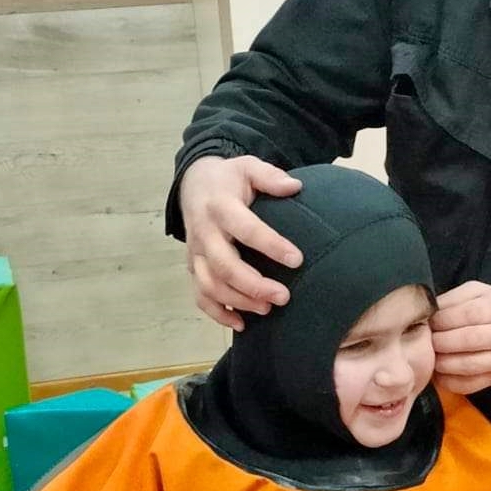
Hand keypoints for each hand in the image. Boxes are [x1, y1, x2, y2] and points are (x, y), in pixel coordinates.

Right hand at [179, 156, 302, 328]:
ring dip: (238, 302)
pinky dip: (217, 314)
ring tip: (268, 309)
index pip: (246, 229)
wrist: (193, 184)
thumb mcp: (248, 166)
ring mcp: (195, 253)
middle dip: (253, 285)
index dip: (271, 245)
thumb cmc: (229, 179)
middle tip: (284, 296)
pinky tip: (241, 324)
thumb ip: (269, 176)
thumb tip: (295, 187)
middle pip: (224, 265)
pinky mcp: (193, 267)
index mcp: (220, 206)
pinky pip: (199, 296)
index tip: (297, 260)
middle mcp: (204, 232)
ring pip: (210, 285)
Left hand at [431, 283, 490, 394]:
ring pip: (467, 365)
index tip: (430, 321)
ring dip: (441, 362)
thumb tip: (429, 312)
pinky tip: (438, 371)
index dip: (444, 319)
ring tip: (430, 354)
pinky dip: (447, 380)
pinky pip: (467, 385)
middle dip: (440, 340)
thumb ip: (454, 298)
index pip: (470, 314)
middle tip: (426, 339)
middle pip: (469, 340)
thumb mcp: (478, 292)